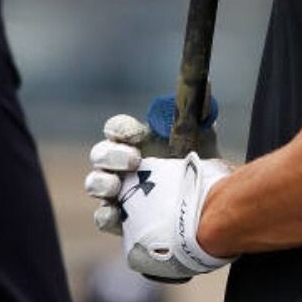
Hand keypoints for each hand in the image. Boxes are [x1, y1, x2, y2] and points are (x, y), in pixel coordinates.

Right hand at [86, 104, 233, 280]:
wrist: (208, 200)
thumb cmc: (198, 161)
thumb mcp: (202, 134)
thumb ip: (199, 109)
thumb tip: (206, 81)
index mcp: (136, 139)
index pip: (116, 127)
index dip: (120, 128)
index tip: (137, 134)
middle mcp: (121, 163)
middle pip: (99, 153)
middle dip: (111, 156)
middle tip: (135, 160)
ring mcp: (117, 191)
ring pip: (94, 183)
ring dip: (101, 183)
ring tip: (118, 186)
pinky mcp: (119, 219)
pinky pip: (101, 217)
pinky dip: (105, 215)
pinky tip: (117, 214)